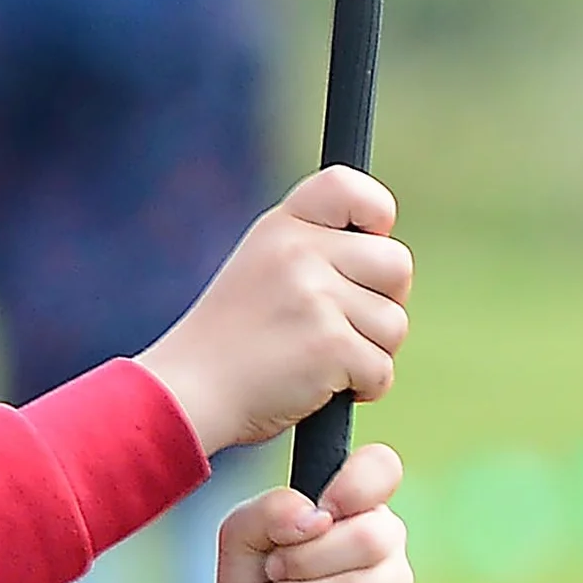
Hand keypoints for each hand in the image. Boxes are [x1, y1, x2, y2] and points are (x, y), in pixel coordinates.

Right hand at [137, 166, 411, 456]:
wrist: (186, 395)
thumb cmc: (229, 343)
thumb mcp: (260, 270)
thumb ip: (315, 250)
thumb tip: (386, 247)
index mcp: (280, 227)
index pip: (349, 187)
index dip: (374, 214)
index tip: (364, 245)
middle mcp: (298, 252)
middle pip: (396, 264)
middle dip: (382, 302)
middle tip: (339, 327)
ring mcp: (314, 298)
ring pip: (394, 323)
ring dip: (370, 352)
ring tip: (319, 362)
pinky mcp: (329, 346)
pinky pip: (381, 369)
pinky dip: (361, 388)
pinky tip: (318, 388)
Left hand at [195, 442, 412, 582]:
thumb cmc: (251, 582)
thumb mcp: (240, 537)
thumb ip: (268, 510)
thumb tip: (315, 517)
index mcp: (350, 503)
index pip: (381, 468)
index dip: (356, 484)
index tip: (321, 509)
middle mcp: (383, 539)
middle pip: (369, 538)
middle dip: (302, 562)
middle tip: (270, 574)